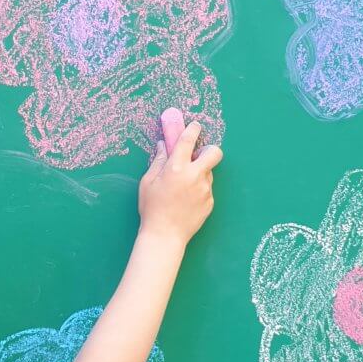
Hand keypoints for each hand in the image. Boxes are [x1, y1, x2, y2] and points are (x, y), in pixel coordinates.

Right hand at [138, 108, 222, 245]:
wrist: (164, 235)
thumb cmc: (152, 209)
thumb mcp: (148, 182)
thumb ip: (158, 161)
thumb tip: (163, 146)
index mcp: (176, 168)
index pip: (188, 140)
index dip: (192, 129)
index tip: (194, 126)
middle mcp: (194, 176)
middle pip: (214, 152)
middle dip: (209, 149)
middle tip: (198, 155)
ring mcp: (205, 189)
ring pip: (208, 172)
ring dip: (199, 173)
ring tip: (182, 187)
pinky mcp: (210, 202)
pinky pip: (206, 189)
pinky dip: (198, 190)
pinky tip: (185, 201)